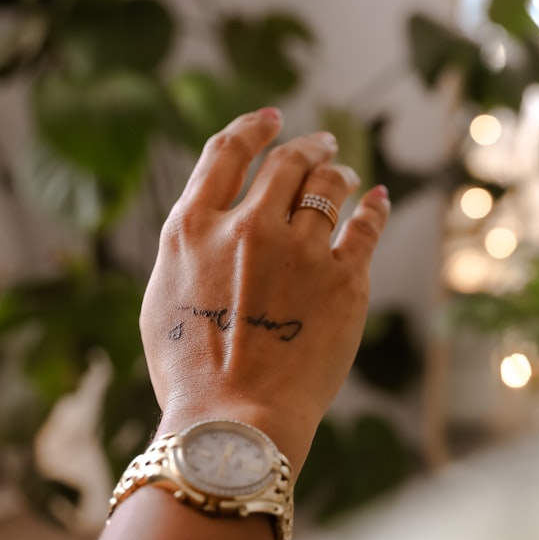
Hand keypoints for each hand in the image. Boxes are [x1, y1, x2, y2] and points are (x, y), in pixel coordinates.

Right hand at [139, 107, 389, 472]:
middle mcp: (247, 227)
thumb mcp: (161, 298)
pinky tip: (377, 200)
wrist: (234, 421)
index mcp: (193, 228)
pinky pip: (365, 227)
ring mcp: (299, 251)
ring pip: (328, 187)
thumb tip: (210, 219)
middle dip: (306, 146)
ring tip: (344, 174)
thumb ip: (187, 247)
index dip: (254, 128)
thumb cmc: (189, 372)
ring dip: (338, 173)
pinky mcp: (344, 279)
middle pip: (286, 163)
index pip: (226, 151)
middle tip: (321, 144)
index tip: (272, 118)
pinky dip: (373, 207)